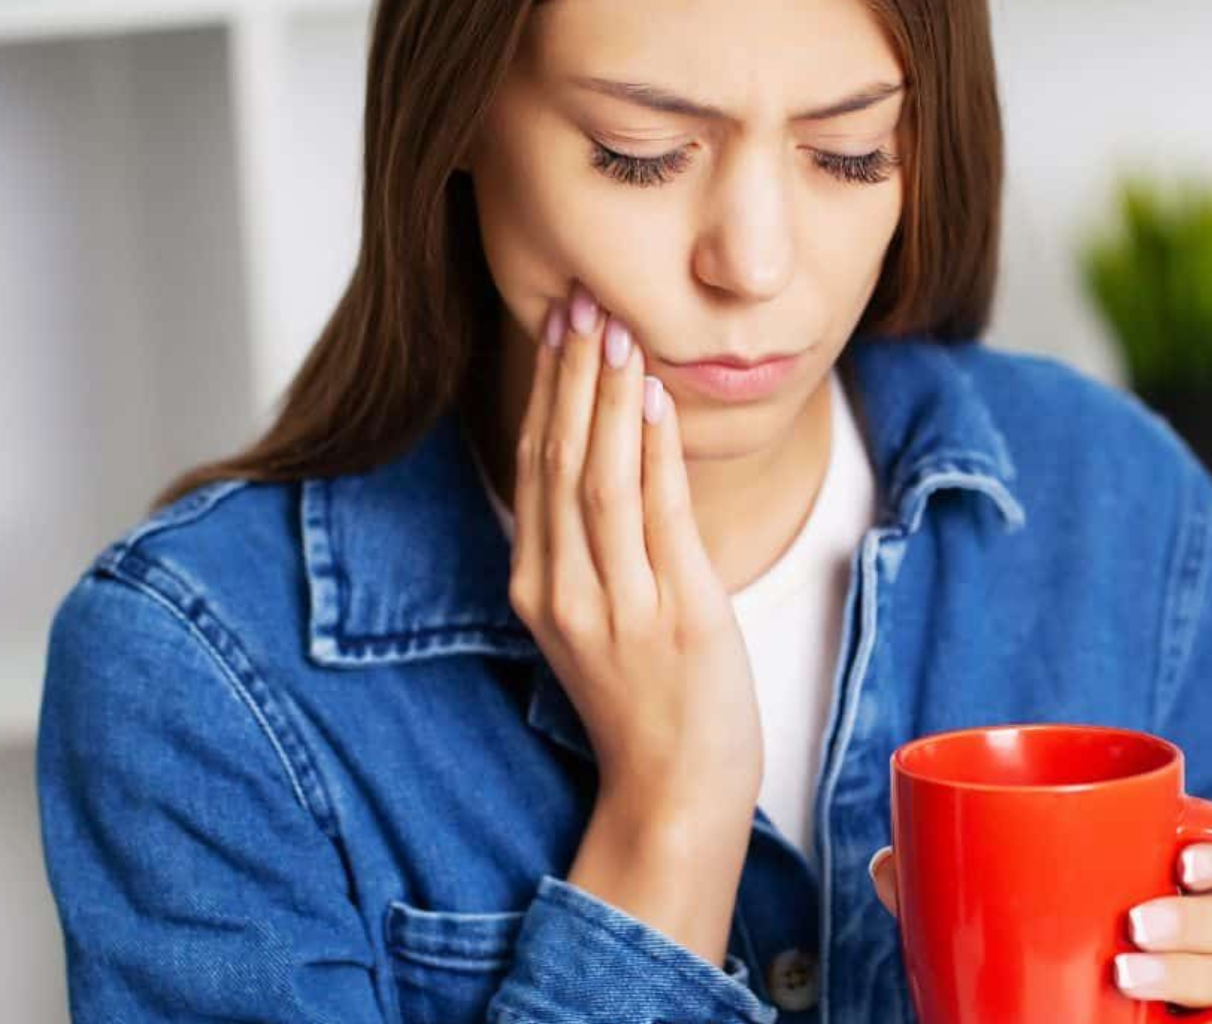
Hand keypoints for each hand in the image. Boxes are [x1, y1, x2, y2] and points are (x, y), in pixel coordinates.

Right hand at [507, 278, 765, 812]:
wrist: (674, 790)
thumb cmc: (643, 702)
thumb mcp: (593, 621)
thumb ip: (586, 547)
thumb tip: (603, 454)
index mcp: (537, 587)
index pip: (534, 467)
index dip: (544, 391)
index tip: (555, 325)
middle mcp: (565, 591)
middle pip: (559, 459)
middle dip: (570, 375)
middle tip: (582, 301)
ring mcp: (618, 605)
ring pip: (599, 478)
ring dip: (607, 397)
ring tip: (615, 330)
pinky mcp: (676, 616)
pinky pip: (658, 518)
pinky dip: (654, 454)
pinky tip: (654, 401)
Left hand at [867, 842, 1211, 1008]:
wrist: (1000, 1019)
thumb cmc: (1001, 942)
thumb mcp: (968, 907)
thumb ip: (931, 882)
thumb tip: (889, 864)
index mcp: (1141, 875)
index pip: (1206, 858)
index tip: (1180, 858)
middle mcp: (1173, 930)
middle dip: (1196, 919)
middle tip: (1135, 924)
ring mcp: (1175, 988)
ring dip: (1185, 972)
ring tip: (1124, 974)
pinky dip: (1192, 1020)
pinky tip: (1156, 1021)